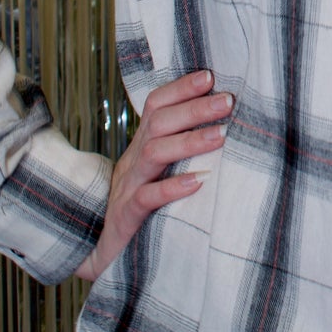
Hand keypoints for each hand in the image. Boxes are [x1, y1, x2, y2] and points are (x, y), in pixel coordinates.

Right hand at [75, 70, 231, 282]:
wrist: (103, 255)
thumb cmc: (142, 212)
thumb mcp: (160, 175)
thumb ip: (183, 153)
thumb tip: (227, 130)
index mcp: (142, 148)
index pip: (156, 106)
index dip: (180, 88)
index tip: (210, 76)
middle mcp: (134, 162)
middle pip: (159, 123)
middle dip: (194, 108)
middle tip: (228, 101)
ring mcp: (128, 188)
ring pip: (153, 154)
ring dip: (189, 141)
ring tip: (221, 136)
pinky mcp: (127, 217)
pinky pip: (146, 198)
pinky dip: (171, 188)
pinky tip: (197, 182)